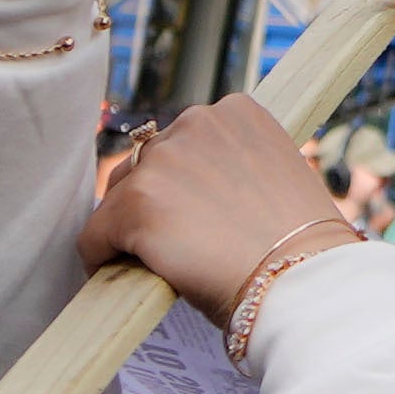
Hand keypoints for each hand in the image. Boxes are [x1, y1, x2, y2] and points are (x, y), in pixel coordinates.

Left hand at [81, 91, 349, 322]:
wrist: (300, 281)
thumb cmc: (299, 246)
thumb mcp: (273, 179)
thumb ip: (230, 168)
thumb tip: (191, 194)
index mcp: (237, 111)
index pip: (184, 142)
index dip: (184, 183)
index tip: (192, 214)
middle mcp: (196, 122)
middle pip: (146, 162)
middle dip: (154, 200)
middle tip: (173, 243)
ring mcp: (162, 160)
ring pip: (117, 197)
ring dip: (128, 225)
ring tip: (152, 261)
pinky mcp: (134, 203)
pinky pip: (95, 235)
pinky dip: (101, 257)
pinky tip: (120, 276)